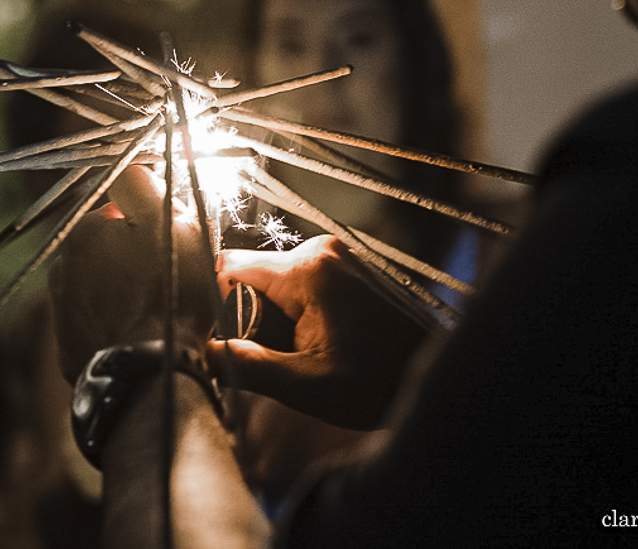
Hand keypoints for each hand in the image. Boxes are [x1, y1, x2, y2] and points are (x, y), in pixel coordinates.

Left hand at [49, 166, 219, 381]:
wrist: (148, 373)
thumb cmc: (166, 294)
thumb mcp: (170, 222)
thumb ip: (145, 185)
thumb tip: (133, 169)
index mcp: (85, 232)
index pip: (122, 212)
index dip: (155, 225)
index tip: (176, 244)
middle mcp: (64, 266)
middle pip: (111, 250)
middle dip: (138, 259)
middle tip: (173, 280)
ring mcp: (63, 309)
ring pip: (105, 287)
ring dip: (128, 292)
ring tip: (159, 312)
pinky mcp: (69, 346)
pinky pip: (100, 323)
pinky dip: (119, 324)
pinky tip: (143, 334)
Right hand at [207, 235, 424, 429]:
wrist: (427, 375)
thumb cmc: (379, 381)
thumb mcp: (306, 385)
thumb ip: (251, 366)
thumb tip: (209, 353)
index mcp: (308, 270)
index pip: (231, 267)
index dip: (224, 305)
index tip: (241, 340)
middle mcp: (320, 251)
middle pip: (253, 277)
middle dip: (255, 318)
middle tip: (285, 357)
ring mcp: (335, 256)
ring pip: (274, 283)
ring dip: (277, 320)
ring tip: (307, 353)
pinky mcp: (343, 268)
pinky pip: (297, 285)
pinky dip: (297, 315)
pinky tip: (321, 343)